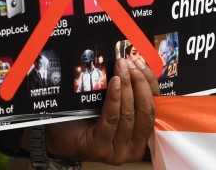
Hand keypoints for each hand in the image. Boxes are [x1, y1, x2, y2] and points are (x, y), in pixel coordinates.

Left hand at [42, 57, 156, 163]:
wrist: (61, 137)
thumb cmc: (88, 120)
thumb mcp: (113, 107)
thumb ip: (127, 96)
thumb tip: (133, 67)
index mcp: (142, 138)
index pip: (153, 108)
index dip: (149, 84)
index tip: (140, 64)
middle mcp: (135, 149)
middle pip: (145, 111)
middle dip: (139, 83)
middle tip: (128, 64)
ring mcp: (119, 152)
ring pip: (128, 114)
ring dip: (126, 86)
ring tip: (120, 68)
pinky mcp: (101, 148)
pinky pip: (111, 118)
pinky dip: (114, 98)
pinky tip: (114, 82)